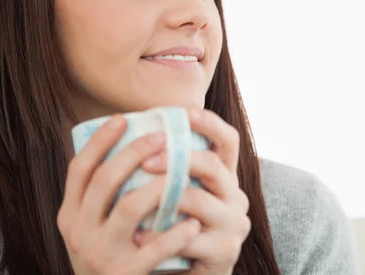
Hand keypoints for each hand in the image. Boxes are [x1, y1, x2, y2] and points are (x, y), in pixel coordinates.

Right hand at [57, 116, 200, 274]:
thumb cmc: (112, 255)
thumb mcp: (95, 227)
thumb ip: (105, 196)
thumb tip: (132, 146)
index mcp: (71, 215)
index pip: (79, 170)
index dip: (99, 142)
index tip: (121, 118)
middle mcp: (78, 233)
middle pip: (104, 181)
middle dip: (134, 152)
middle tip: (162, 135)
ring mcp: (99, 255)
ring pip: (129, 207)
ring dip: (159, 185)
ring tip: (182, 171)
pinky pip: (152, 249)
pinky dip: (174, 234)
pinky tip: (192, 223)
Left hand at [138, 108, 250, 274]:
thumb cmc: (175, 231)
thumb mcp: (176, 196)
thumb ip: (169, 171)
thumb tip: (133, 132)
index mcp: (225, 178)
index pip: (228, 141)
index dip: (210, 123)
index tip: (184, 112)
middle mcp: (236, 197)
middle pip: (212, 165)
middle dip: (176, 159)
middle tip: (145, 162)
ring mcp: (234, 225)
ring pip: (198, 200)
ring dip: (161, 198)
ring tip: (129, 201)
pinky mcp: (224, 253)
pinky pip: (187, 238)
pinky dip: (158, 236)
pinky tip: (137, 236)